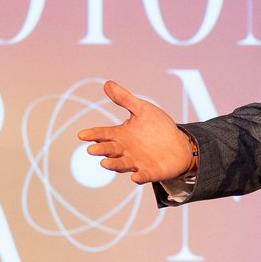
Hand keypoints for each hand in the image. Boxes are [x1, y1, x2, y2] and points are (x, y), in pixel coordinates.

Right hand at [75, 80, 196, 184]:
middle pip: (110, 150)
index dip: (93, 134)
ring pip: (122, 164)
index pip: (104, 134)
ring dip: (114, 165)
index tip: (82, 135)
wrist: (179, 145)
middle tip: (91, 150)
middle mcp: (126, 150)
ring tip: (104, 163)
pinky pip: (144, 175)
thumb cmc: (157, 127)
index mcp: (122, 135)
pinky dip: (139, 177)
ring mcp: (137, 162)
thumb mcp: (142, 110)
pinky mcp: (151, 172)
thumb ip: (125, 99)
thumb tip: (107, 83)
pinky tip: (135, 178)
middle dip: (101, 150)